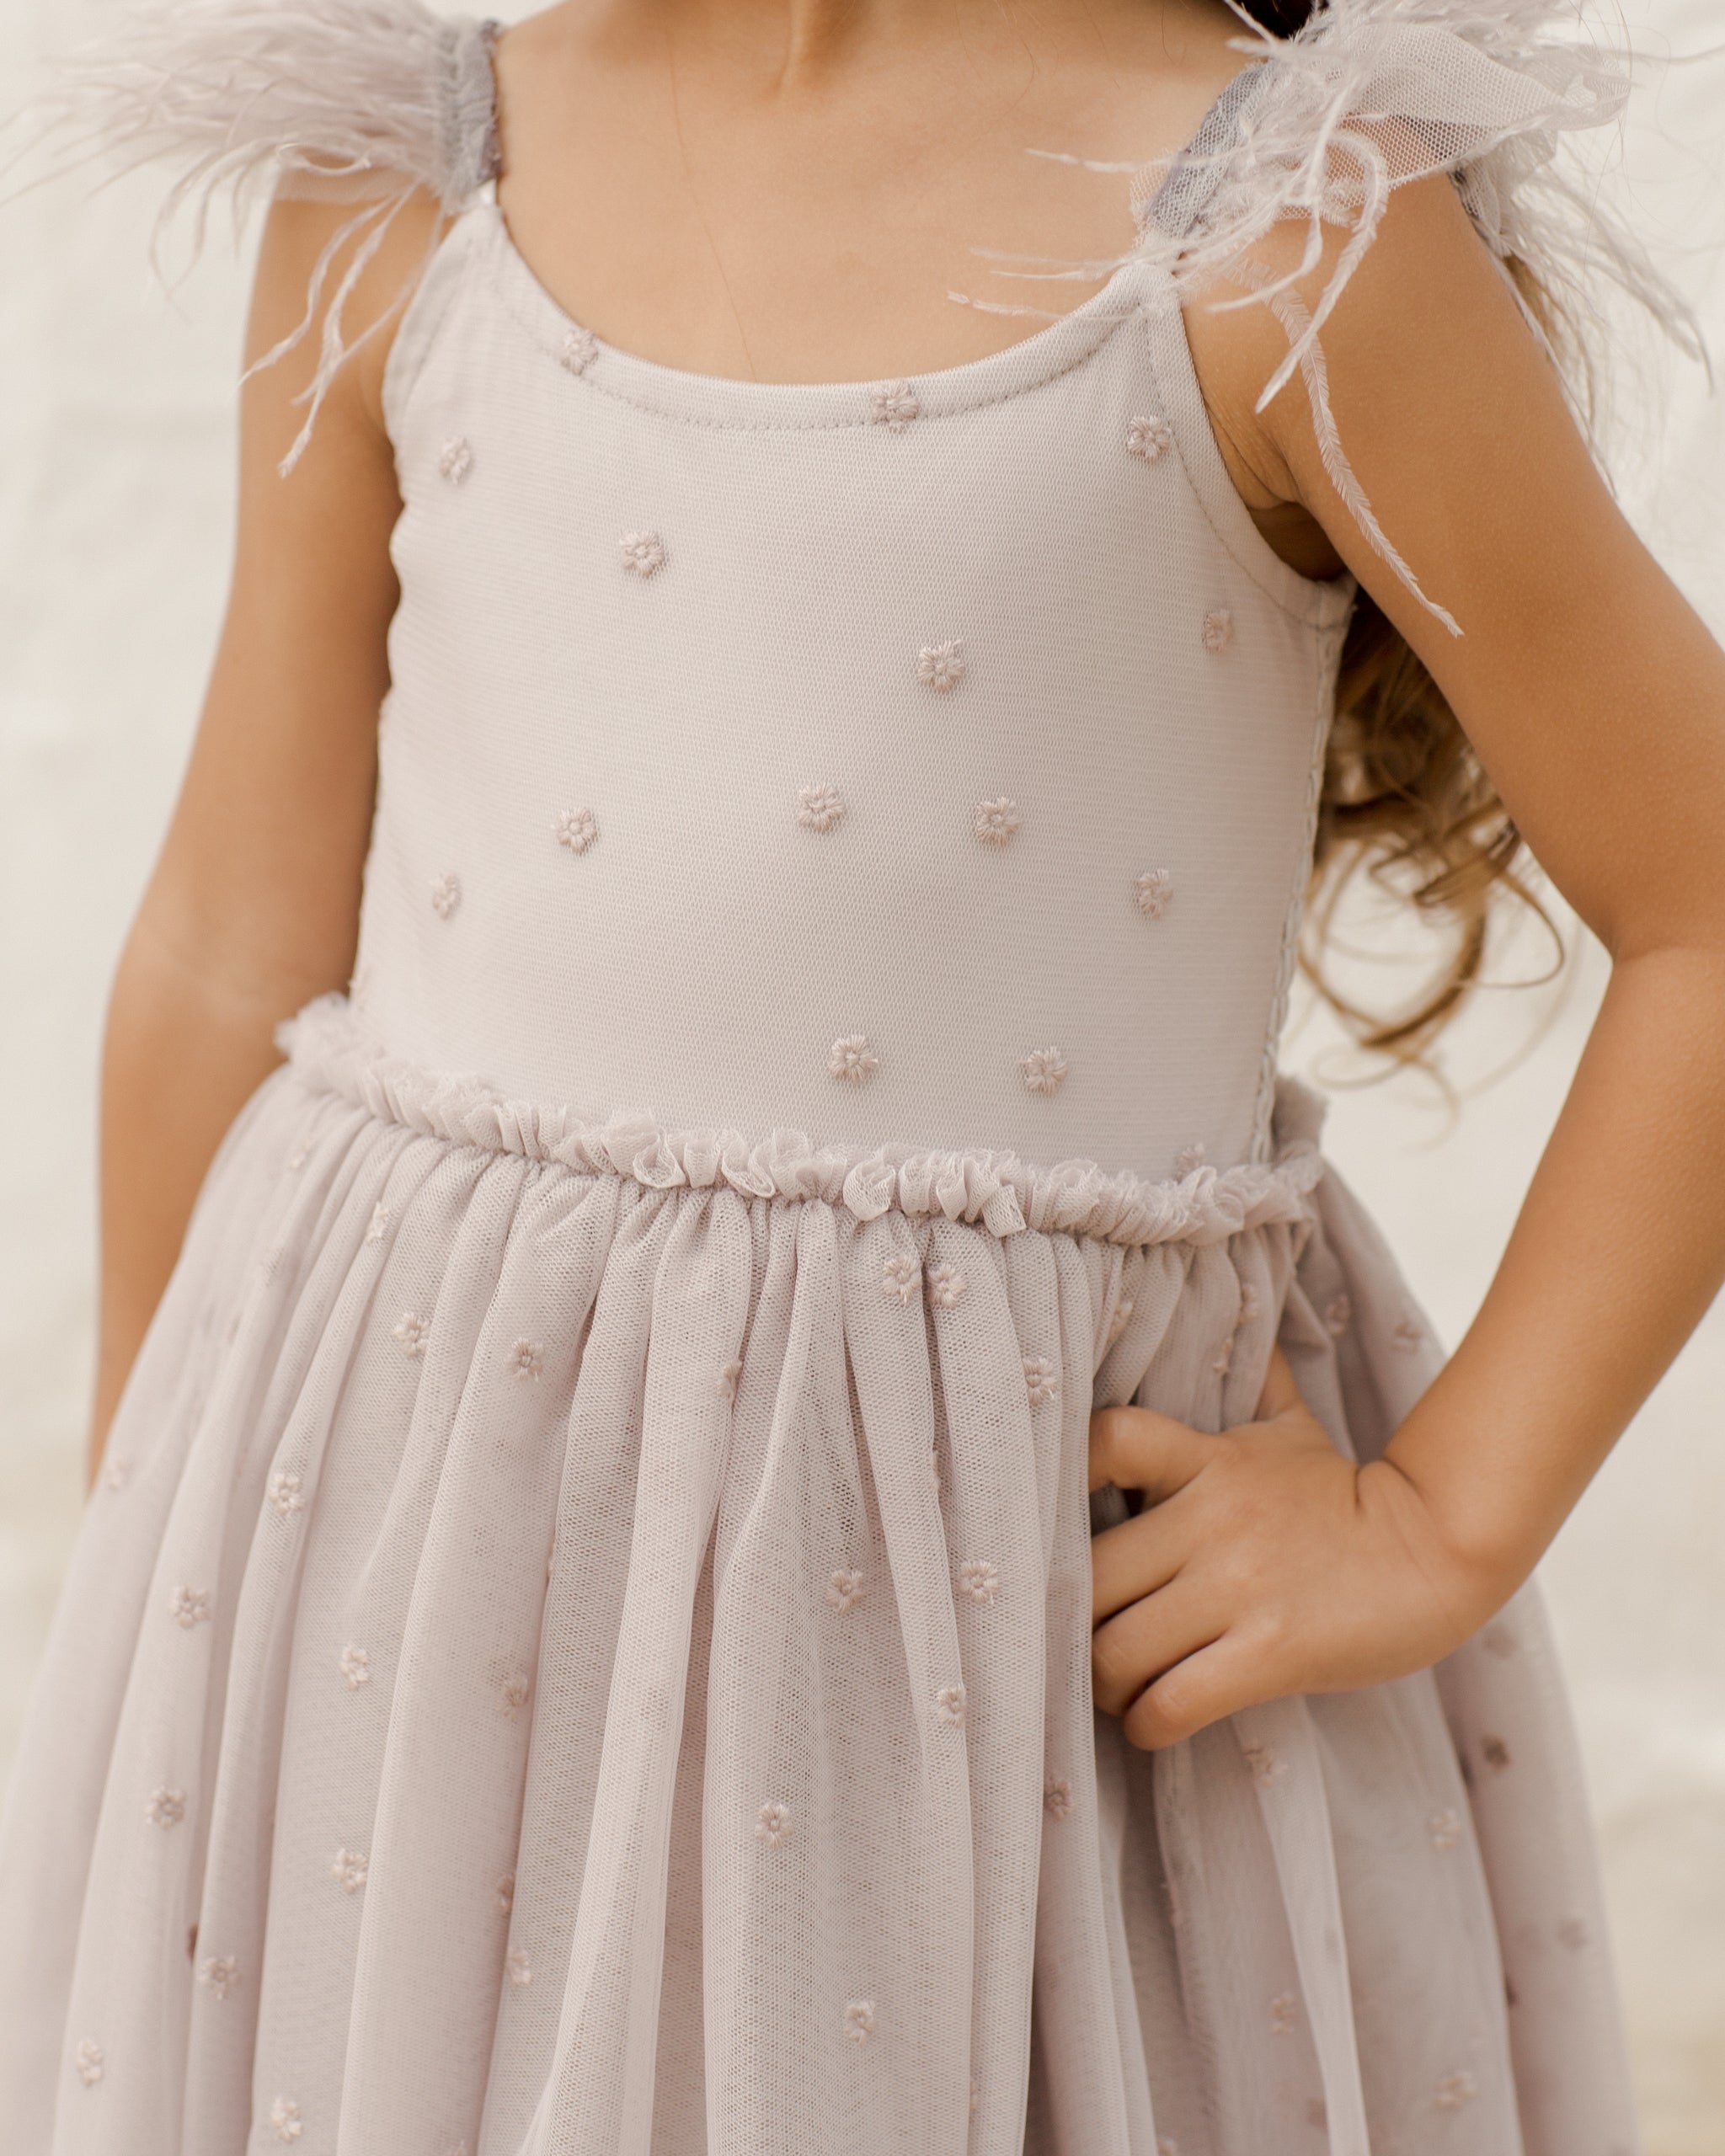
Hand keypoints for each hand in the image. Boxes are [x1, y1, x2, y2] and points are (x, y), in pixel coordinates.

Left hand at [1088, 1351, 1505, 1749]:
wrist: (1439, 1551)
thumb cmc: (1346, 1492)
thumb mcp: (1289, 1425)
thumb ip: (1248, 1380)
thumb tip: (1233, 1309)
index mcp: (1209, 1458)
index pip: (1108, 1440)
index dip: (1068, 1476)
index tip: (1054, 1520)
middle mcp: (1212, 1519)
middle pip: (1087, 1576)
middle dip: (1068, 1622)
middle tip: (1078, 1640)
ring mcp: (1239, 1588)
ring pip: (1118, 1651)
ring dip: (1103, 1685)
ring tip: (1116, 1690)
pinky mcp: (1271, 1652)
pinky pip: (1173, 1702)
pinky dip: (1149, 1723)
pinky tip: (1156, 1721)